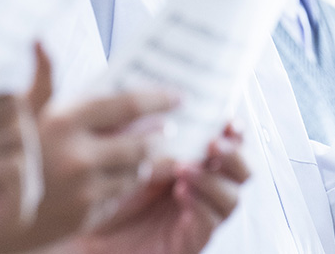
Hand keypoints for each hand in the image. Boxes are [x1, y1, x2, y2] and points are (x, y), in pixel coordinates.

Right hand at [23, 45, 181, 244]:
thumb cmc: (8, 154)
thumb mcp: (23, 114)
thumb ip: (42, 79)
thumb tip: (40, 41)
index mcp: (64, 122)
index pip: (126, 105)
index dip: (158, 99)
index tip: (179, 96)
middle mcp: (77, 156)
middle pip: (140, 142)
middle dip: (158, 135)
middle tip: (168, 127)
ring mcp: (84, 190)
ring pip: (135, 172)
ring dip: (146, 161)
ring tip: (150, 151)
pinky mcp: (86, 217)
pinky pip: (120, 197)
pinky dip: (126, 185)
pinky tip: (125, 177)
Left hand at [74, 127, 248, 253]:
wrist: (90, 229)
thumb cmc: (109, 187)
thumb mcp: (127, 150)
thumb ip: (148, 128)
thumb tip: (164, 95)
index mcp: (194, 158)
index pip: (228, 142)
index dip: (236, 130)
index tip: (229, 118)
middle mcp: (204, 185)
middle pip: (244, 169)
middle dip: (234, 154)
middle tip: (212, 144)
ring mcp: (201, 213)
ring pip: (233, 197)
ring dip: (212, 179)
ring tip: (183, 169)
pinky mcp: (192, 239)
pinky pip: (211, 223)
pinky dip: (201, 206)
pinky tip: (181, 194)